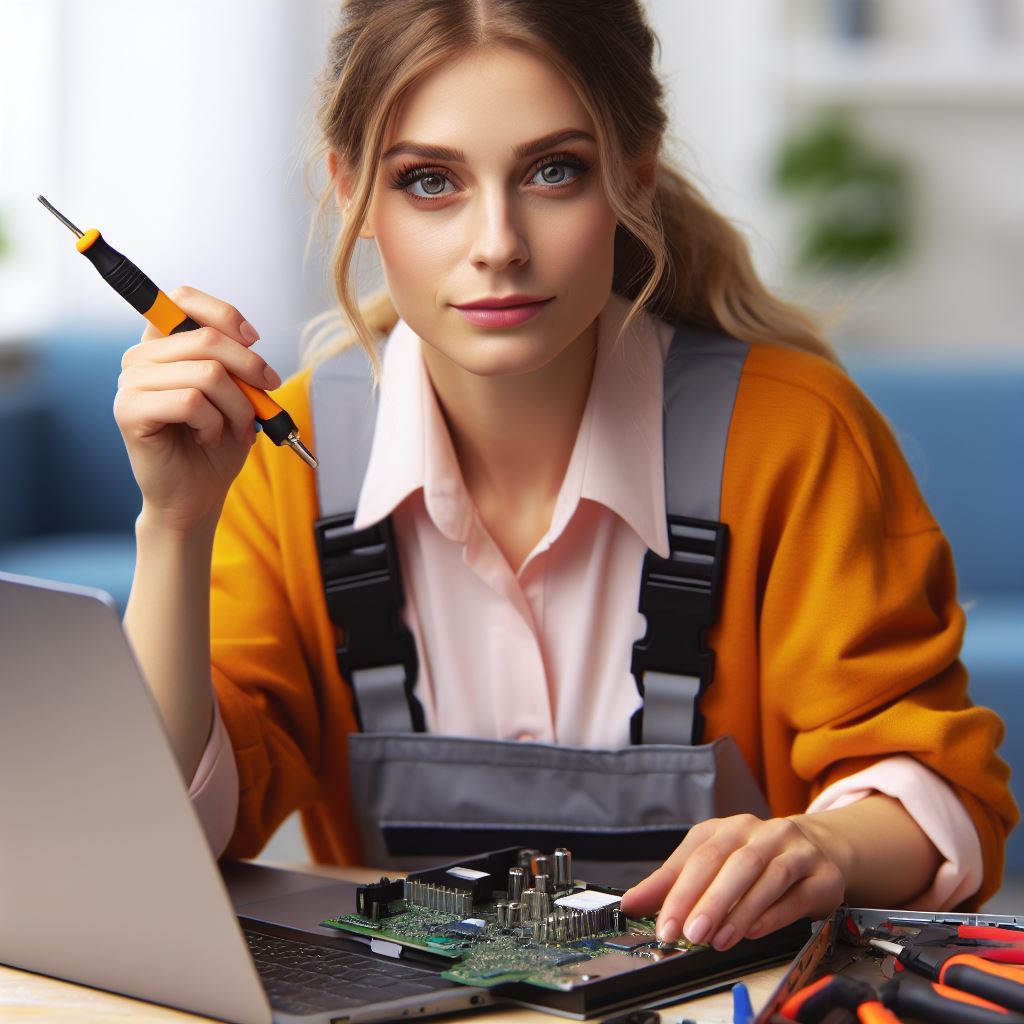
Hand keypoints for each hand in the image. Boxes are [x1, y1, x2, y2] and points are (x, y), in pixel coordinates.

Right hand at [114, 285, 281, 533]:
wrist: (196, 496)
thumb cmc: (216, 444)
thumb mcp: (237, 394)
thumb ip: (237, 361)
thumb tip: (249, 341)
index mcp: (162, 345)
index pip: (183, 298)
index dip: (224, 314)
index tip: (254, 339)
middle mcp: (139, 358)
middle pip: (207, 339)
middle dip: (250, 368)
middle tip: (265, 396)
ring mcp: (130, 384)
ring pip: (207, 374)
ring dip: (237, 406)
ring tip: (231, 427)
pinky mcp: (129, 412)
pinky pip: (191, 402)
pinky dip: (213, 424)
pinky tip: (205, 438)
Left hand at [619, 813, 845, 950]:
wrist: (818, 850)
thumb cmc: (756, 860)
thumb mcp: (712, 864)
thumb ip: (672, 884)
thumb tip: (631, 902)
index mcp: (728, 829)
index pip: (697, 856)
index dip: (678, 892)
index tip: (662, 925)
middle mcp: (761, 833)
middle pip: (731, 863)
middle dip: (707, 901)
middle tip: (689, 933)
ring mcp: (795, 851)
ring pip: (765, 876)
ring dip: (739, 910)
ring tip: (718, 939)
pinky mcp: (822, 875)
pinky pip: (796, 895)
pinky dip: (773, 915)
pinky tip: (753, 932)